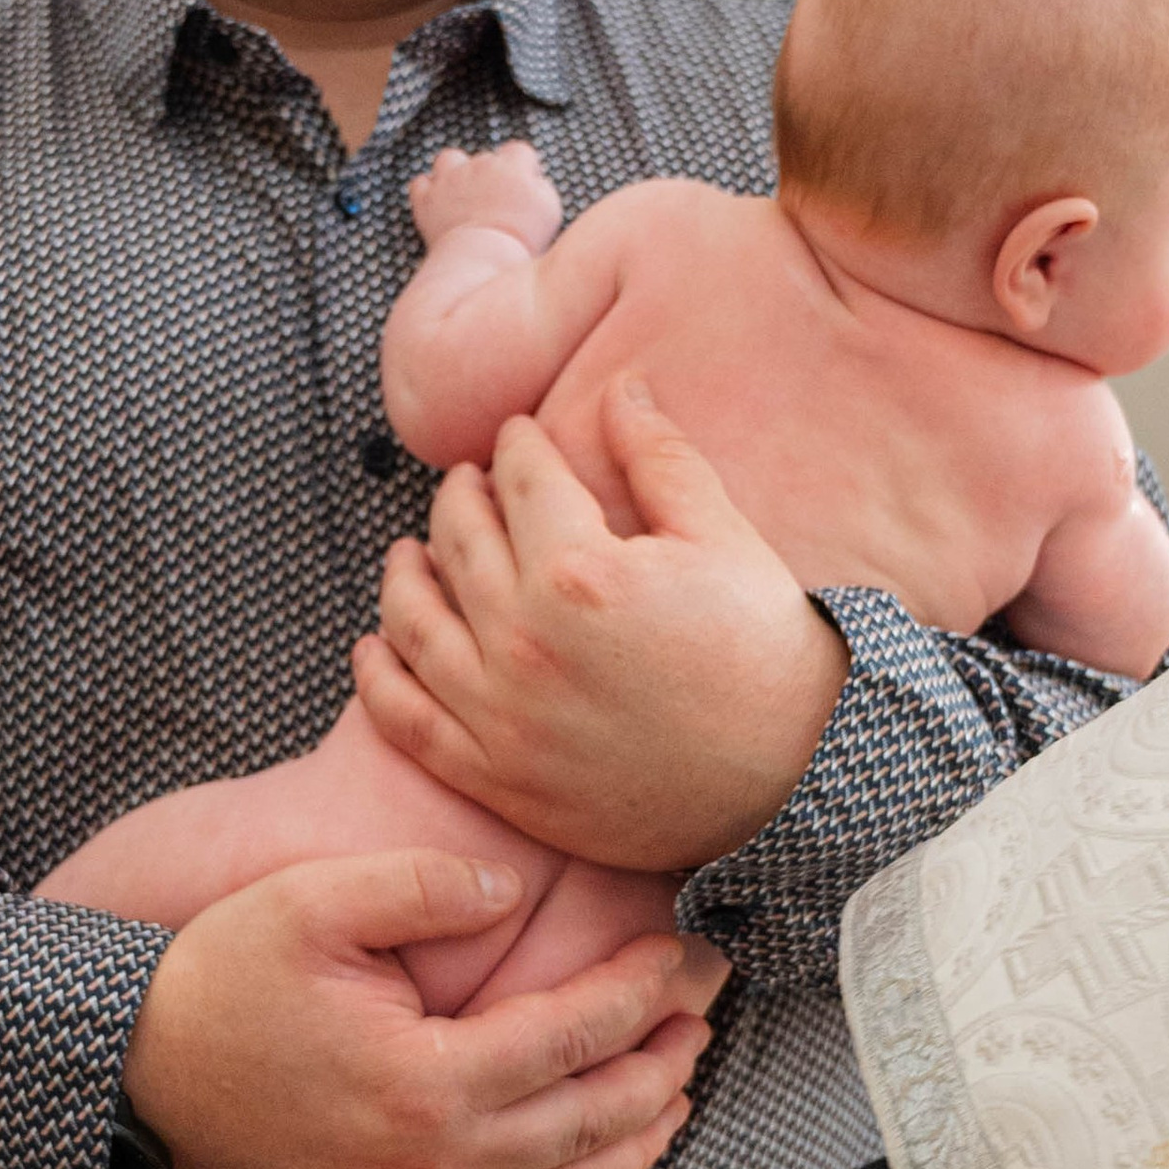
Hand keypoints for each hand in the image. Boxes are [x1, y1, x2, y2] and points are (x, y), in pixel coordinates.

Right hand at [120, 849, 722, 1168]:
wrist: (144, 1076)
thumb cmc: (224, 979)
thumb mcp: (310, 901)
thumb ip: (420, 883)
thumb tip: (510, 889)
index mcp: (424, 1082)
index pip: (573, 1035)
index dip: (643, 990)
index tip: (687, 949)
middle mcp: (434, 1162)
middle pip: (594, 1116)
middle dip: (665, 1054)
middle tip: (712, 1001)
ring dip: (642, 1123)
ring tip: (686, 1065)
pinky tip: (618, 1141)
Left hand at [354, 379, 848, 869]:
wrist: (793, 781)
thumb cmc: (765, 655)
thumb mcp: (724, 539)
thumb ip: (660, 458)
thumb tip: (622, 387)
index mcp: (579, 572)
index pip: (520, 480)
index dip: (517, 446)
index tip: (517, 437)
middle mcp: (523, 642)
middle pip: (458, 540)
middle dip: (460, 498)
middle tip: (468, 485)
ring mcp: (501, 715)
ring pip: (412, 621)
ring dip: (404, 573)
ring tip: (411, 552)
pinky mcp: (494, 777)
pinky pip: (403, 719)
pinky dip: (377, 676)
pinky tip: (375, 644)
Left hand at [409, 138, 561, 254]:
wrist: (483, 257)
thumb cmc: (522, 237)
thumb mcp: (550, 209)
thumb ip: (541, 186)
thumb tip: (533, 180)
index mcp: (512, 164)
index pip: (519, 151)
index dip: (522, 168)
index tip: (523, 188)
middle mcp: (479, 164)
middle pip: (486, 159)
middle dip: (491, 175)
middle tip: (496, 204)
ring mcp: (450, 179)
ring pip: (449, 159)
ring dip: (454, 171)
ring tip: (462, 193)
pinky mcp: (427, 199)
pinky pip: (421, 183)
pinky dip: (428, 191)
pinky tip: (437, 204)